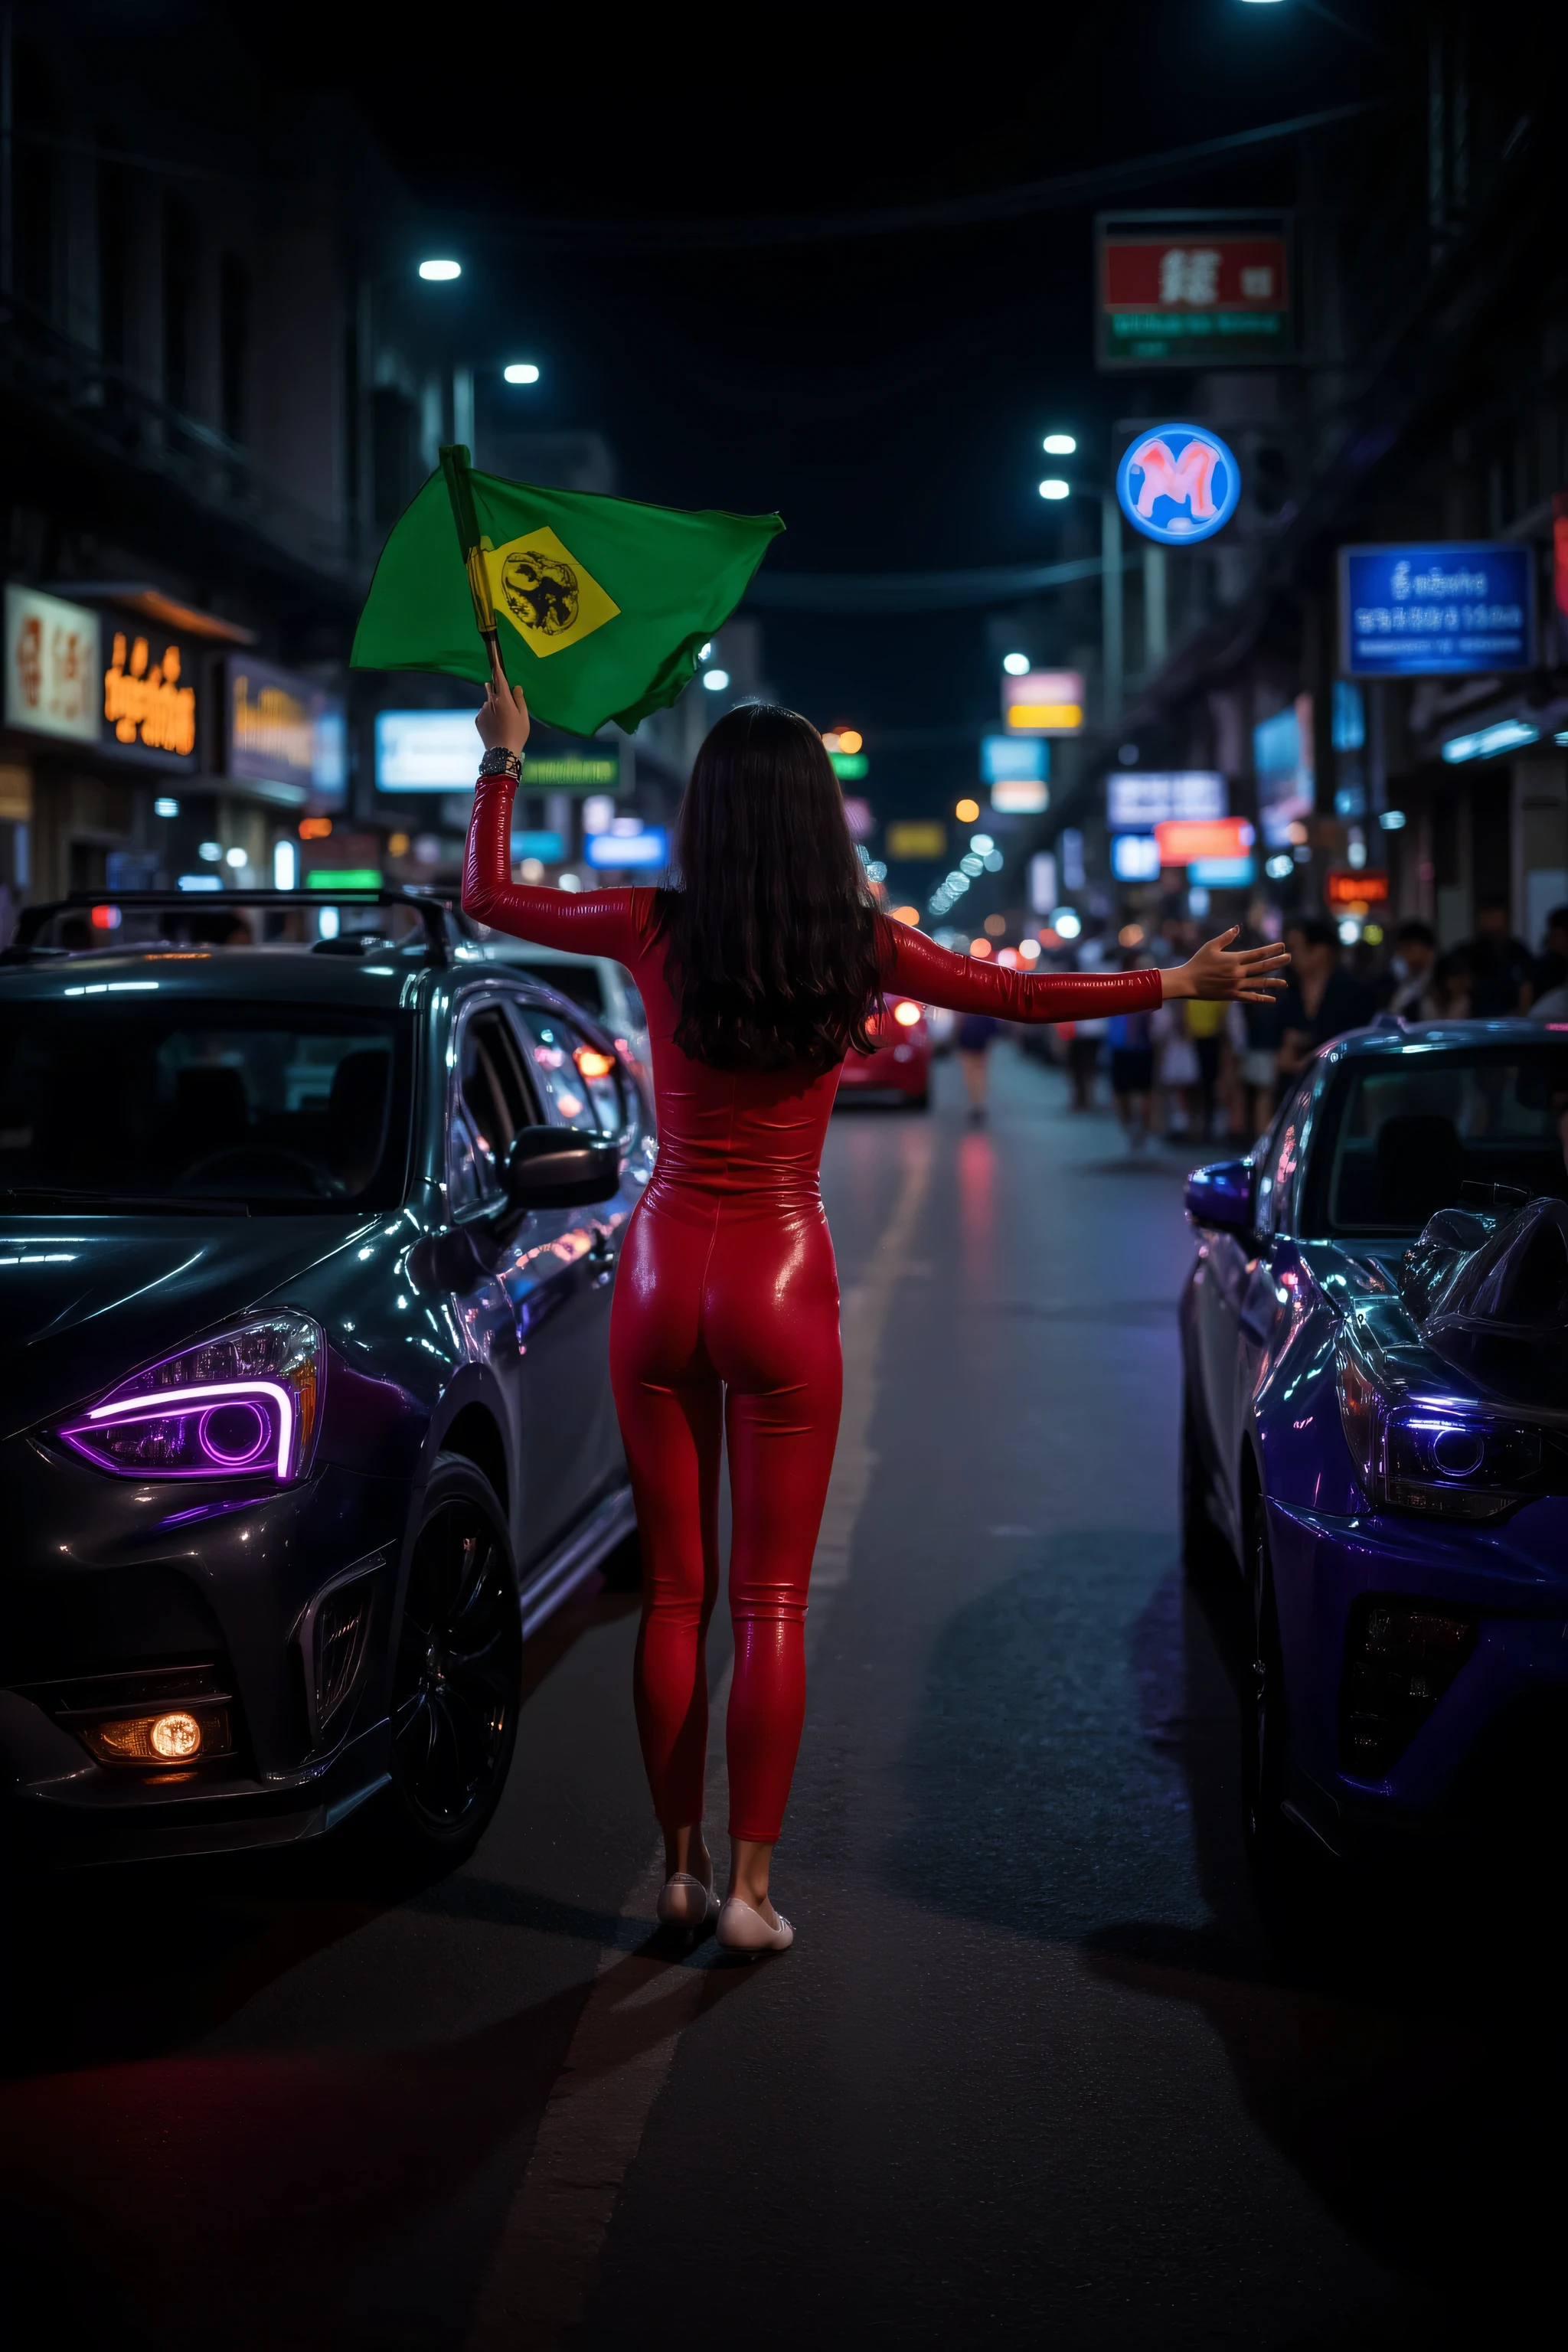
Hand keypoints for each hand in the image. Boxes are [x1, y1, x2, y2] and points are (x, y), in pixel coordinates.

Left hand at [476, 636, 529, 756]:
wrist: (502, 753)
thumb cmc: (517, 734)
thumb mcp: (524, 717)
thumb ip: (519, 699)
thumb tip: (516, 687)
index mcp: (503, 699)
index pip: (499, 677)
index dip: (497, 666)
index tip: (494, 656)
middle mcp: (490, 701)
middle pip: (494, 690)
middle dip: (499, 694)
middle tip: (507, 711)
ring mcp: (482, 710)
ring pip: (489, 702)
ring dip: (494, 707)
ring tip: (502, 723)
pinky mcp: (477, 719)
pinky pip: (484, 712)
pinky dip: (489, 716)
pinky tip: (495, 727)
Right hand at [1164, 927, 1290, 1004]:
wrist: (1187, 982)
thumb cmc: (1198, 962)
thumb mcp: (1211, 946)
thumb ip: (1226, 938)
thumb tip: (1237, 928)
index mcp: (1234, 959)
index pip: (1258, 953)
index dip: (1271, 949)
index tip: (1282, 946)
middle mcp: (1238, 972)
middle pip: (1262, 967)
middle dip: (1277, 962)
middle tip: (1289, 958)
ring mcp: (1236, 985)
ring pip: (1259, 984)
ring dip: (1274, 983)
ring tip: (1285, 984)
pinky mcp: (1232, 995)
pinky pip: (1250, 998)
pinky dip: (1261, 999)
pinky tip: (1272, 999)